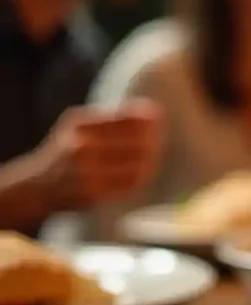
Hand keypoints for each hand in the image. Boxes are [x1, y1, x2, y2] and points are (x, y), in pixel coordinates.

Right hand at [31, 99, 164, 211]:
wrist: (37, 186)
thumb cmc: (65, 151)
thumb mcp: (79, 126)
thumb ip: (113, 118)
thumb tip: (154, 112)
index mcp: (80, 124)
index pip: (126, 118)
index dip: (147, 120)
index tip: (157, 119)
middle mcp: (82, 146)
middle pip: (137, 142)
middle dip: (153, 141)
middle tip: (158, 141)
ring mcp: (88, 171)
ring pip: (137, 165)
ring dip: (150, 160)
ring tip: (152, 157)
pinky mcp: (94, 192)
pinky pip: (130, 183)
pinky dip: (140, 177)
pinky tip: (141, 172)